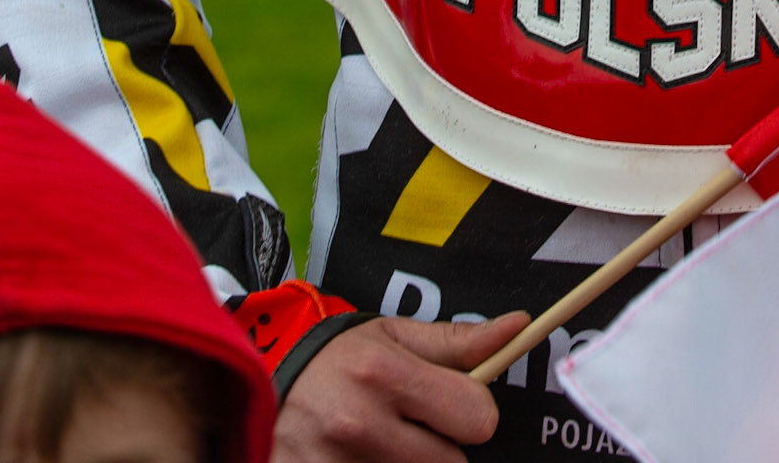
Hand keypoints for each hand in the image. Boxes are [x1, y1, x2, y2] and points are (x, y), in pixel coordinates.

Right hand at [274, 310, 529, 461]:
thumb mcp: (394, 336)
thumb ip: (458, 341)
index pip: (478, 418)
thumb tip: (518, 328)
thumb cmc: (338, 360)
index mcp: (386, 375)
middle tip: (408, 426)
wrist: (260, 389)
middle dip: (439, 447)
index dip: (472, 411)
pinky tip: (360, 460)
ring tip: (381, 444)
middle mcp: (361, 425)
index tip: (452, 404)